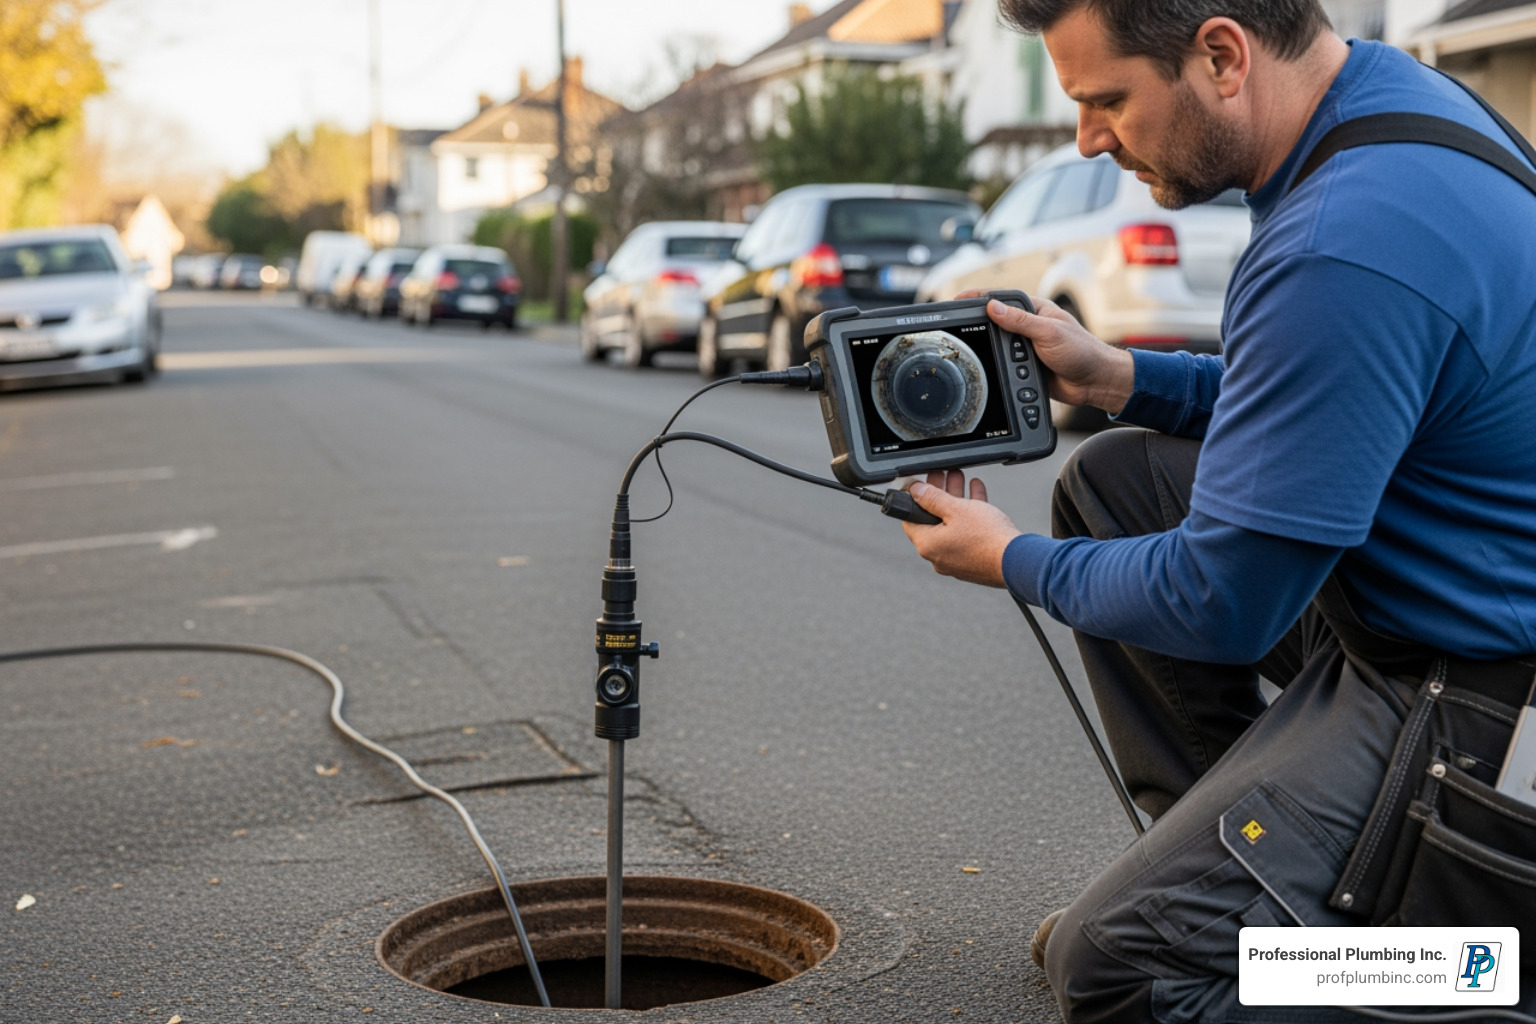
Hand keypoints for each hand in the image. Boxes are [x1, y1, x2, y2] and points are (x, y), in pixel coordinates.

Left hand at [900, 470, 1021, 587]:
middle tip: (942, 475)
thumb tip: (916, 490)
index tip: (920, 483)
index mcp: (928, 545)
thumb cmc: (987, 538)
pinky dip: (969, 514)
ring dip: (955, 499)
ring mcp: (956, 559)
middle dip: (939, 494)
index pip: (910, 519)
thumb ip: (933, 498)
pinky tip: (976, 492)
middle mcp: (938, 556)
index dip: (914, 498)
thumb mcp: (956, 508)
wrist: (1018, 561)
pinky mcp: (973, 559)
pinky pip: (966, 532)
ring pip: (951, 524)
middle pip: (932, 519)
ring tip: (958, 477)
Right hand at [952, 290, 1134, 414]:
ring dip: (992, 352)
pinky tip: (992, 369)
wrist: (1094, 382)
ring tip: (982, 353)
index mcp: (1035, 310)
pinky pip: (1004, 365)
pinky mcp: (1025, 367)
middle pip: (994, 322)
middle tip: (961, 329)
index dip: (978, 298)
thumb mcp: (1049, 332)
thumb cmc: (1082, 351)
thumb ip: (1020, 321)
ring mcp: (1025, 347)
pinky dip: (998, 368)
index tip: (958, 299)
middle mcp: (1028, 327)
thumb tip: (992, 308)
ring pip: (997, 346)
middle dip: (980, 327)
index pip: (1001, 299)